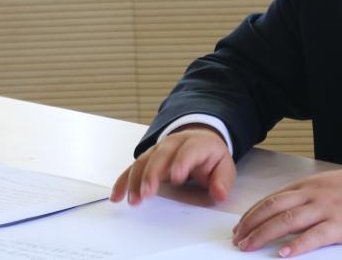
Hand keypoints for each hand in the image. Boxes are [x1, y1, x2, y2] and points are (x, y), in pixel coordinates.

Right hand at [109, 126, 235, 204]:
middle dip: (153, 174)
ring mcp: (159, 149)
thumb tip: (219, 193)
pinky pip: (132, 168)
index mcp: (197, 143)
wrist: (199, 140)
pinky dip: (123, 181)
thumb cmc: (211, 158)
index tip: (176, 178)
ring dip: (136, 180)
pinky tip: (116, 196)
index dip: (182, 162)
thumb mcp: (224, 166)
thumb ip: (223, 180)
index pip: (188, 151)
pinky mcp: (148, 158)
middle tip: (147, 193)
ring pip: (144, 160)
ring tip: (134, 200)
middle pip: (161, 155)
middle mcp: (175, 143)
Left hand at [231, 168, 341, 256]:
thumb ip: (308, 194)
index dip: (254, 213)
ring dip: (264, 234)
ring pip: (287, 221)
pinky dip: (297, 246)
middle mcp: (313, 194)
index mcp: (310, 184)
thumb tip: (286, 208)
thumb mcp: (329, 183)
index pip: (273, 198)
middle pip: (274, 208)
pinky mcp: (341, 225)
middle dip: (251, 224)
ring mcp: (326, 209)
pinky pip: (314, 236)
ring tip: (249, 247)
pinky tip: (284, 255)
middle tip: (238, 239)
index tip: (241, 226)